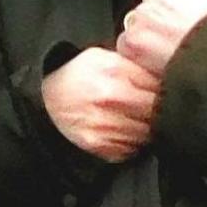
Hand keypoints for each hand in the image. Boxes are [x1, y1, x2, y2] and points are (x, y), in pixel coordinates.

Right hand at [41, 47, 160, 163]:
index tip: (166, 87)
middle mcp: (112, 98)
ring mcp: (107, 124)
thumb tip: (165, 66)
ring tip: (134, 118)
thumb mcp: (99, 58)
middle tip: (155, 106)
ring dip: (147, 127)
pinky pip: (132, 147)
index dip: (167, 85)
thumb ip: (133, 62)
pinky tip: (121, 131)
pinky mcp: (100, 145)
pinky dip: (132, 142)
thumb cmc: (72, 80)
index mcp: (115, 71)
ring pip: (149, 130)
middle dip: (160, 108)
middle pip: (159, 108)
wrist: (39, 107)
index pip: (162, 80)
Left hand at [116, 0, 206, 80]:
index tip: (194, 15)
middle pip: (154, 5)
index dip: (185, 2)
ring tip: (175, 52)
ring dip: (153, 38)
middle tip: (184, 36)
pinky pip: (130, 49)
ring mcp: (139, 17)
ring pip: (140, 27)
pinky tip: (162, 63)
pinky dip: (142, 58)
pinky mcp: (130, 42)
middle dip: (165, 19)